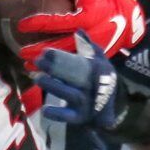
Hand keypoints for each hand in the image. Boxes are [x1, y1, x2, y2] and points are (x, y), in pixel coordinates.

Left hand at [13, 0, 145, 68]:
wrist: (122, 19)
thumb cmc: (98, 1)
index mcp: (87, 17)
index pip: (57, 21)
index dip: (38, 23)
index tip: (21, 25)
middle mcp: (89, 35)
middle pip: (60, 47)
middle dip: (39, 51)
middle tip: (21, 52)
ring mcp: (92, 50)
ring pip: (65, 61)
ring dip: (46, 65)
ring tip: (27, 66)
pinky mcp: (93, 60)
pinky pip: (71, 68)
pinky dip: (57, 71)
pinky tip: (42, 72)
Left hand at [35, 40, 149, 144]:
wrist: (112, 107)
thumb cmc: (101, 80)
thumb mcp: (101, 62)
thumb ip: (90, 47)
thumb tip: (78, 31)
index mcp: (99, 71)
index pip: (78, 62)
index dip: (60, 58)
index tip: (45, 52)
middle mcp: (95, 87)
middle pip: (75, 77)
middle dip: (55, 69)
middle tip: (38, 61)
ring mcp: (88, 103)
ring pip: (71, 95)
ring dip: (54, 86)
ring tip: (37, 78)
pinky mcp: (81, 118)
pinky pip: (69, 117)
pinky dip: (58, 114)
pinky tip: (45, 109)